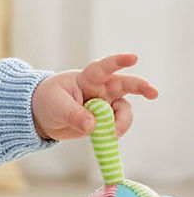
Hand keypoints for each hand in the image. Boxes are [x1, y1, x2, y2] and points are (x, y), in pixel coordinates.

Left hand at [31, 53, 157, 141]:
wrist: (42, 116)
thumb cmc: (47, 101)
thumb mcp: (55, 106)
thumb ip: (73, 115)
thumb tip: (93, 126)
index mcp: (86, 78)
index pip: (103, 67)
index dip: (118, 62)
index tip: (134, 58)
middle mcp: (100, 89)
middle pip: (124, 85)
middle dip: (140, 87)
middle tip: (153, 93)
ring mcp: (105, 104)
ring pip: (123, 111)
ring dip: (121, 122)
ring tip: (111, 133)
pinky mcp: (105, 120)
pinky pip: (117, 125)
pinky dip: (114, 133)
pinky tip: (107, 138)